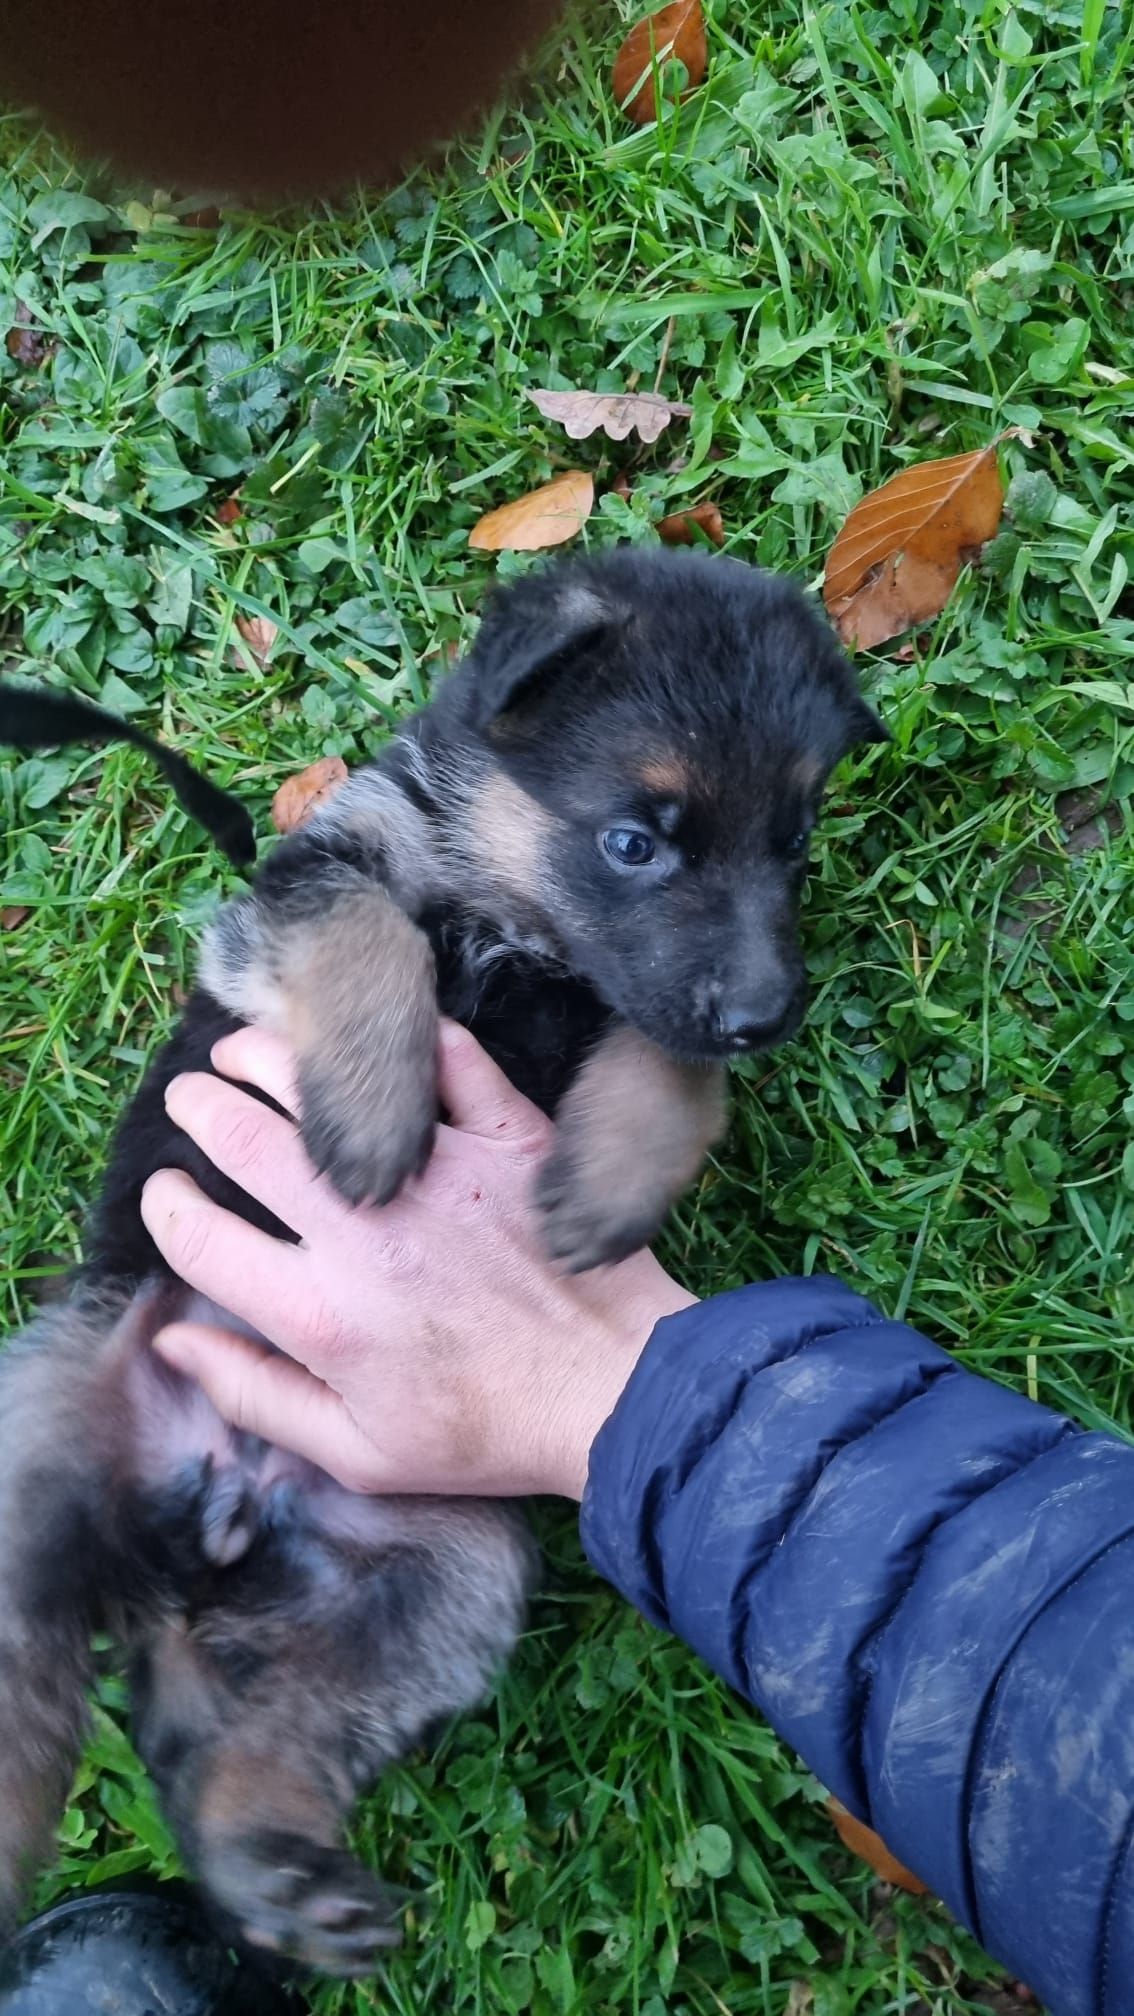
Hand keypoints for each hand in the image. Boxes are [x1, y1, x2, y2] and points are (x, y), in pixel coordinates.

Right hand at [139, 1023, 695, 1499]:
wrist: (614, 1395)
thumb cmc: (486, 1432)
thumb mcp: (358, 1453)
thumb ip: (255, 1395)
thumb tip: (174, 1338)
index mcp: (320, 1313)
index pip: (198, 1238)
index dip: (164, 1206)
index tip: (167, 1193)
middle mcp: (365, 1234)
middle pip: (245, 1140)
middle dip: (201, 1107)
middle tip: (193, 1094)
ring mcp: (436, 1178)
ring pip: (325, 1089)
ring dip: (269, 1055)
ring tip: (246, 1047)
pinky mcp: (505, 1142)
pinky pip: (450, 1062)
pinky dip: (412, 1038)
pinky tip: (375, 1038)